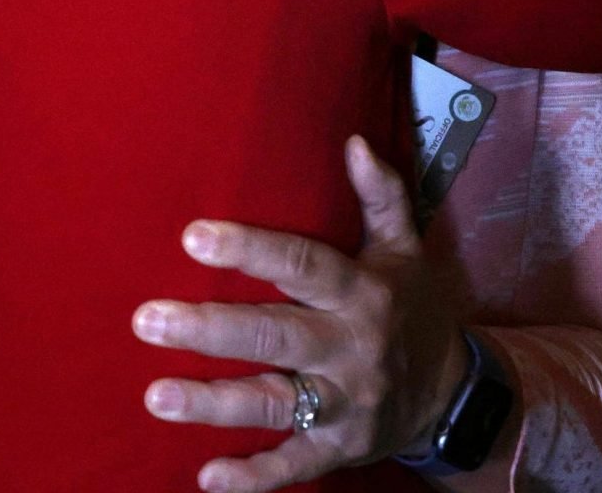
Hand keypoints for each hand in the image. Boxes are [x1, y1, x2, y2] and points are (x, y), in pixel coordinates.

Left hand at [133, 137, 468, 492]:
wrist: (454, 394)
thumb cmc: (413, 308)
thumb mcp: (406, 250)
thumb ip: (381, 197)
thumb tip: (355, 142)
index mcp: (362, 292)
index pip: (303, 265)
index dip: (251, 250)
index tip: (193, 236)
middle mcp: (351, 347)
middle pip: (274, 336)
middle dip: (209, 330)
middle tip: (147, 320)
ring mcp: (346, 403)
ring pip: (274, 402)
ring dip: (213, 403)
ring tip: (155, 394)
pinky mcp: (340, 448)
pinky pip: (294, 464)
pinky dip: (254, 476)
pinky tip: (208, 477)